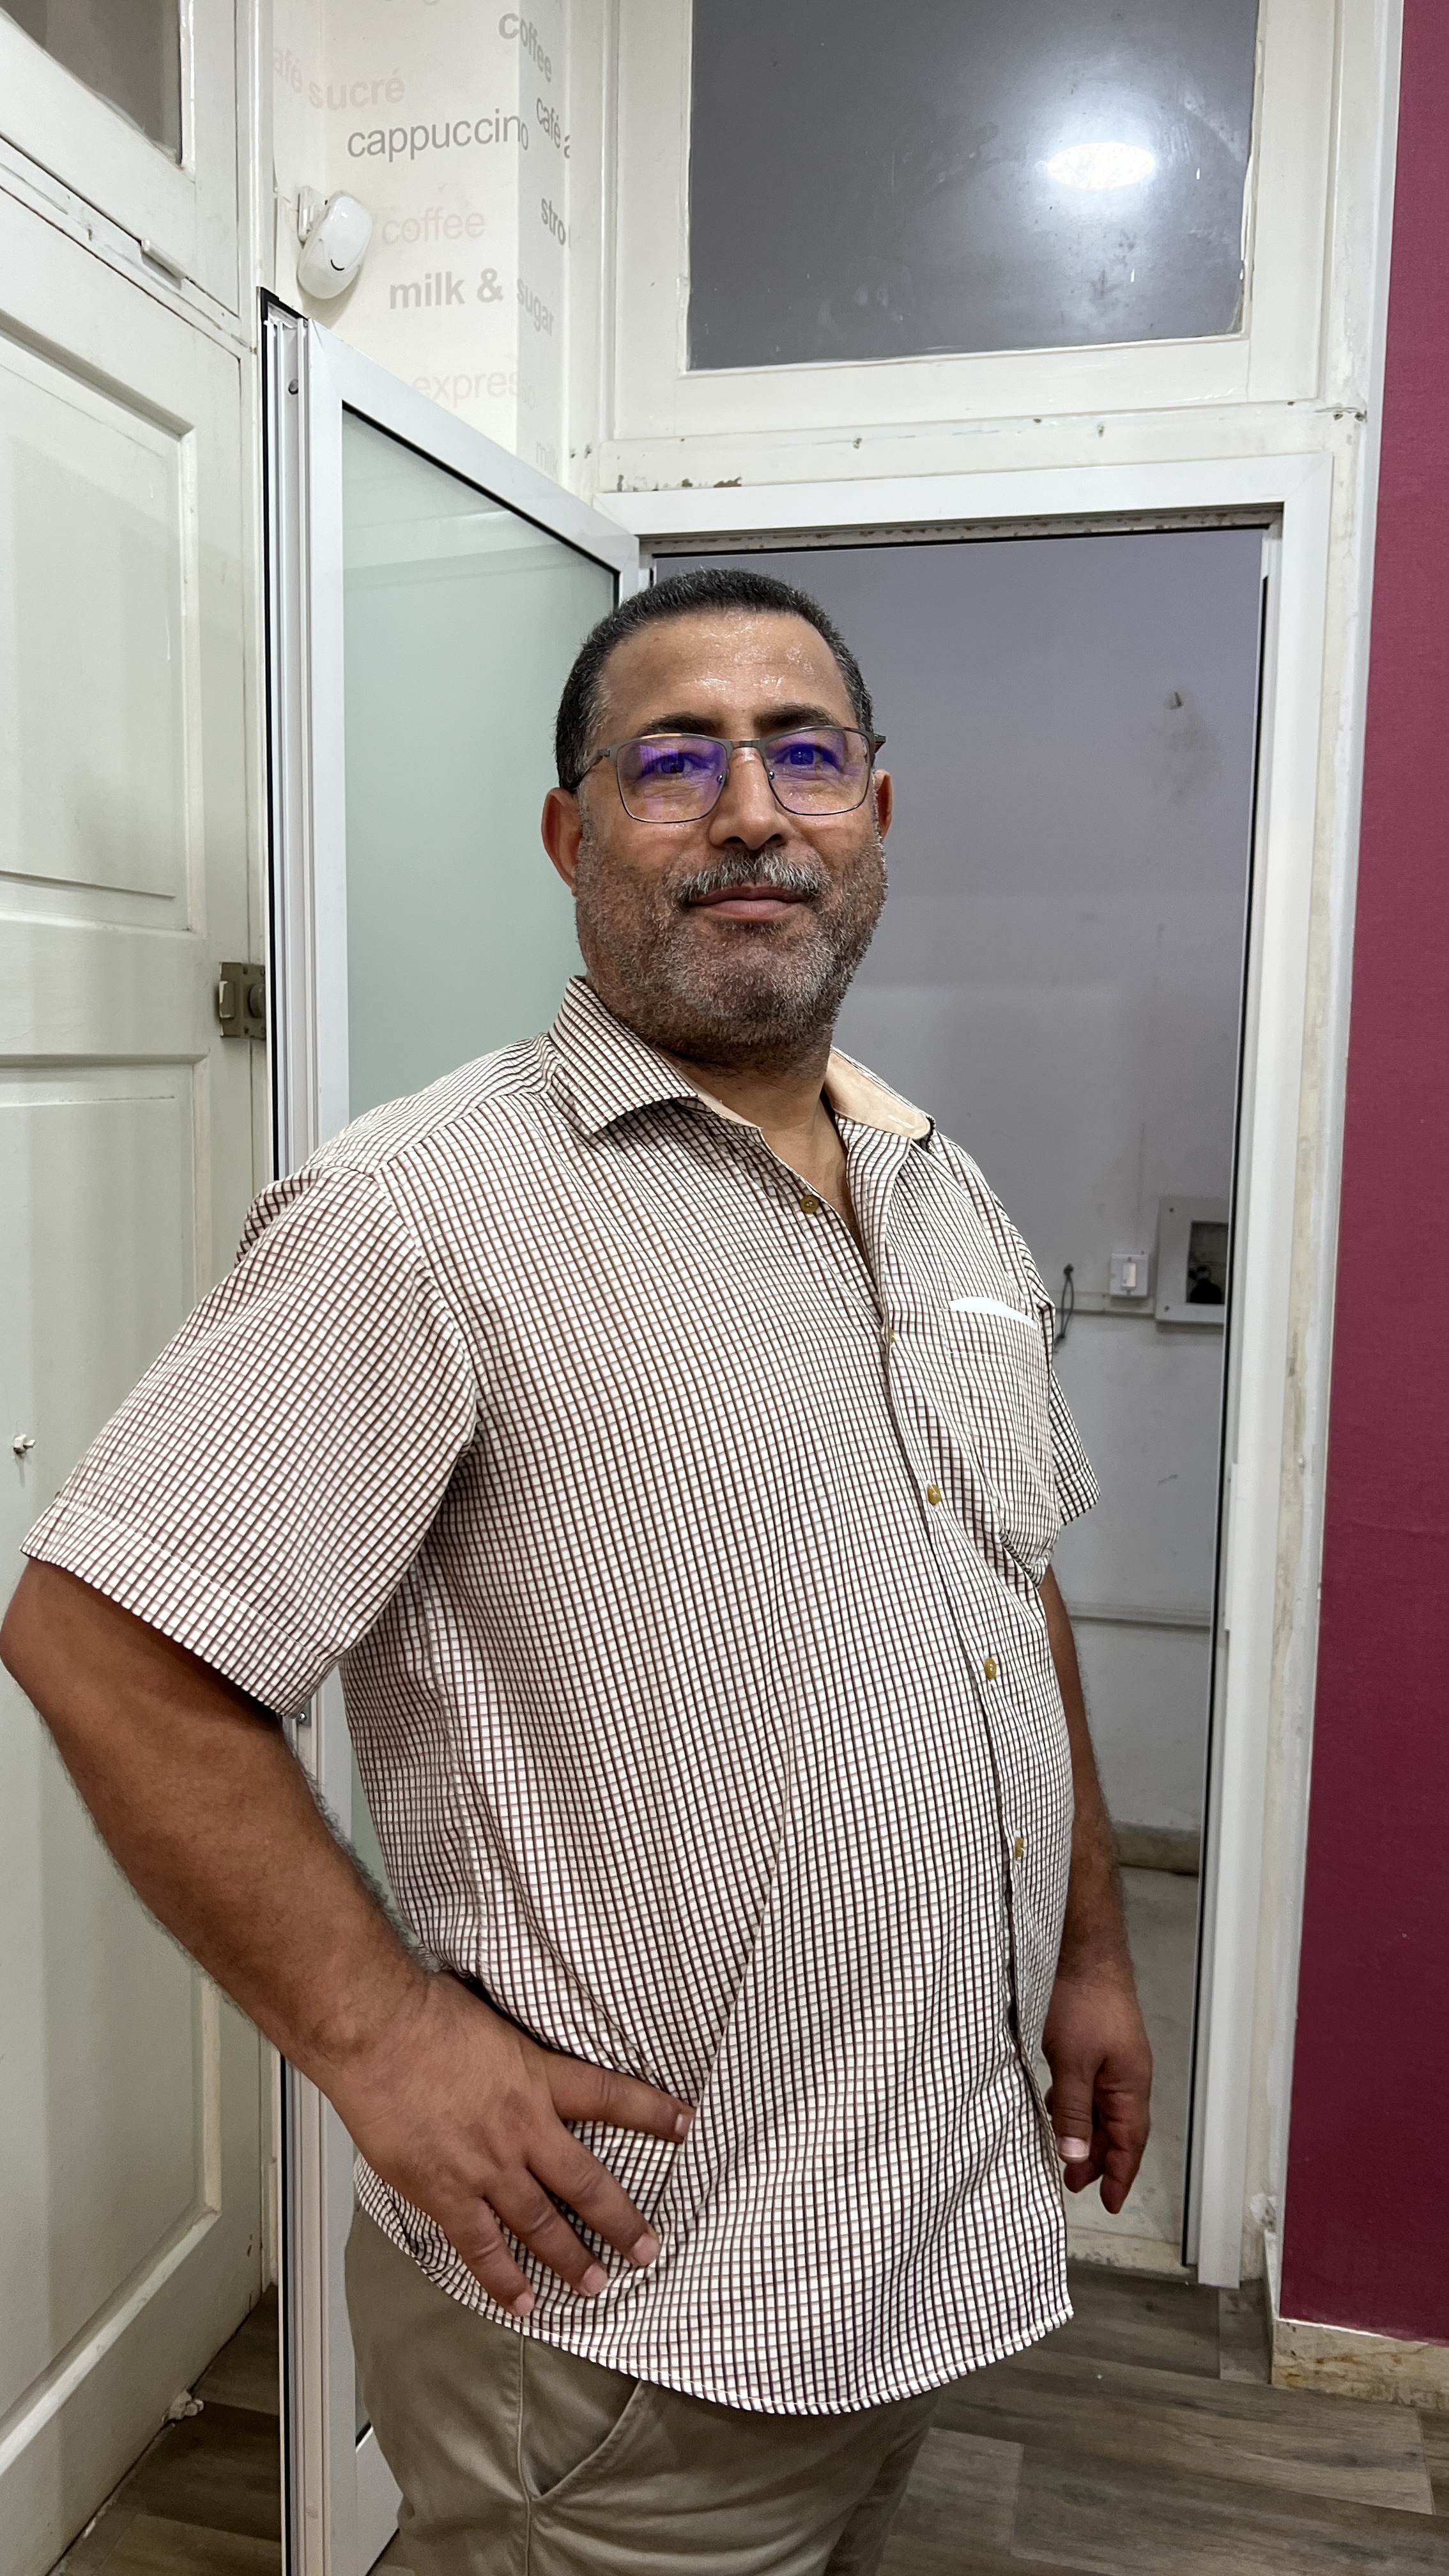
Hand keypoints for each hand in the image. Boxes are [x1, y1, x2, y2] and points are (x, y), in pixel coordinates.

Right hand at [326, 1973, 693, 2315]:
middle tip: (647, 2248)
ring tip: (597, 2285)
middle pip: (586, 2183)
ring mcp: (486, 2167)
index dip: (652, 2112)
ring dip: (571, 2259)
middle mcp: (523, 2129)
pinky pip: (481, 2246)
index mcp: (537, 2078)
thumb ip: (510, 2049)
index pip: (611, 2097)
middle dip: (621, 2220)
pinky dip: (502, 2278)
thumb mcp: (490, 2019)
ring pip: (541, 2224)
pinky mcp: (446, 2192)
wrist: (376, 2033)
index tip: (684, 2124)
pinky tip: (522, 2302)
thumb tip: (511, 2051)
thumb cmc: (423, 2013)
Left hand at [1040, 1969, 1151, 2215]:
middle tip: (1074, 2184)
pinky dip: (1075, 2106)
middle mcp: (1126, 2074)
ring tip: (1064, 2154)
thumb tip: (1076, 2158)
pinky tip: (1056, 2107)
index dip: (1120, 2175)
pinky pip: (1088, 2086)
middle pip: (1118, 2129)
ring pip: (1101, 2108)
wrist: (1081, 1948)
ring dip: (1085, 2133)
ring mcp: (1110, 2057)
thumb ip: (1073, 2112)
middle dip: (1100, 2160)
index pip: (1130, 2143)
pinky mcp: (1093, 2042)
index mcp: (1130, 2084)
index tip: (1109, 2203)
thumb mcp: (1072, 2062)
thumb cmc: (1082, 1999)